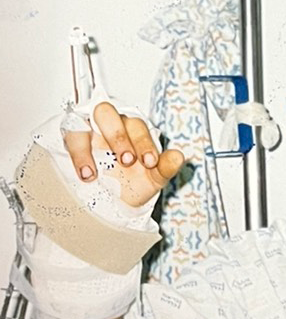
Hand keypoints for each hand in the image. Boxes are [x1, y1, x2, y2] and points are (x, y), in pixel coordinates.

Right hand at [63, 102, 183, 206]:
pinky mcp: (74, 139)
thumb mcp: (152, 179)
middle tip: (127, 161)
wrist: (111, 203)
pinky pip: (73, 135)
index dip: (144, 143)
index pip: (139, 127)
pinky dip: (79, 154)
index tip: (149, 163)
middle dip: (121, 137)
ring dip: (97, 141)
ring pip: (97, 116)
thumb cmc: (133, 182)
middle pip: (115, 115)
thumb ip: (165, 167)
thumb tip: (178, 156)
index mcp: (135, 131)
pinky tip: (87, 174)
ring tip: (102, 170)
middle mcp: (114, 125)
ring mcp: (92, 129)